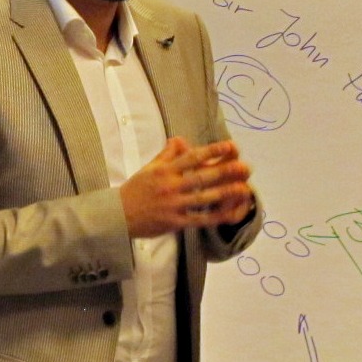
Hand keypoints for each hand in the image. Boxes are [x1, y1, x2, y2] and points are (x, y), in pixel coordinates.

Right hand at [121, 137, 254, 237]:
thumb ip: (166, 155)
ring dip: (225, 193)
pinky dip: (215, 217)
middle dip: (225, 171)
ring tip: (244, 188)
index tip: (230, 146)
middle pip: (201, 177)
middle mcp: (170, 186)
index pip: (192, 157)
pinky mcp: (174, 222)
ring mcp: (173, 205)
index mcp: (164, 171)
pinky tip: (230, 213)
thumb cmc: (134, 190)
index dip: (212, 151)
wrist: (117, 215)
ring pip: (203, 198)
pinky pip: (198, 219)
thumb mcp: (148, 169)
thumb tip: (179, 140)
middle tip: (245, 167)